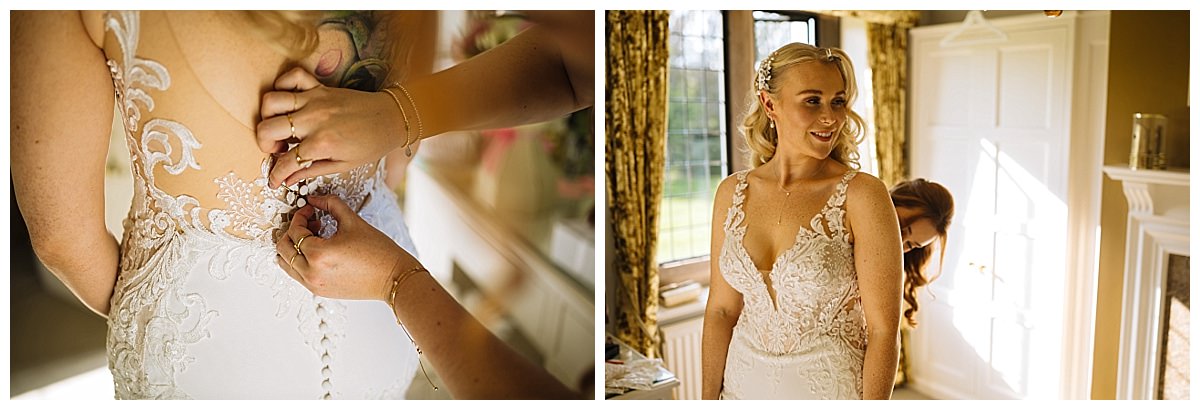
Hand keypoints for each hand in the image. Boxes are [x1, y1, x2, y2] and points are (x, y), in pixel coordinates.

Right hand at [257, 67, 406, 187]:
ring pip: (271, 101)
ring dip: (267, 116)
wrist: (392, 118)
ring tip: (279, 127)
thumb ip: (312, 171)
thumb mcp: (343, 165)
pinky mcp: (319, 87)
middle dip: (263, 144)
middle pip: (267, 129)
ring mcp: (315, 100)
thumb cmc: (371, 144)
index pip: (285, 162)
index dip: (274, 175)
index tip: (273, 180)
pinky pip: (292, 76)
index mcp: (321, 144)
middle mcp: (313, 120)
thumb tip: (287, 181)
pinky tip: (287, 101)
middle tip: (276, 150)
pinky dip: (282, 84)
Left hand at [275, 195, 420, 301]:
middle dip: (292, 231)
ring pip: (285, 264)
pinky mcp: (319, 291)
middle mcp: (311, 273)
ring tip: (312, 238)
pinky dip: (300, 260)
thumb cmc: (378, 252)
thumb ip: (330, 204)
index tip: (310, 210)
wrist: (393, 277)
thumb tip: (314, 199)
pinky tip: (318, 251)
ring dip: (292, 247)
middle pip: (283, 248)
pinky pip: (297, 274)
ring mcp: (314, 284)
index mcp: (318, 254)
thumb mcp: (353, 221)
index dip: (300, 216)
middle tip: (309, 223)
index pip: (295, 231)